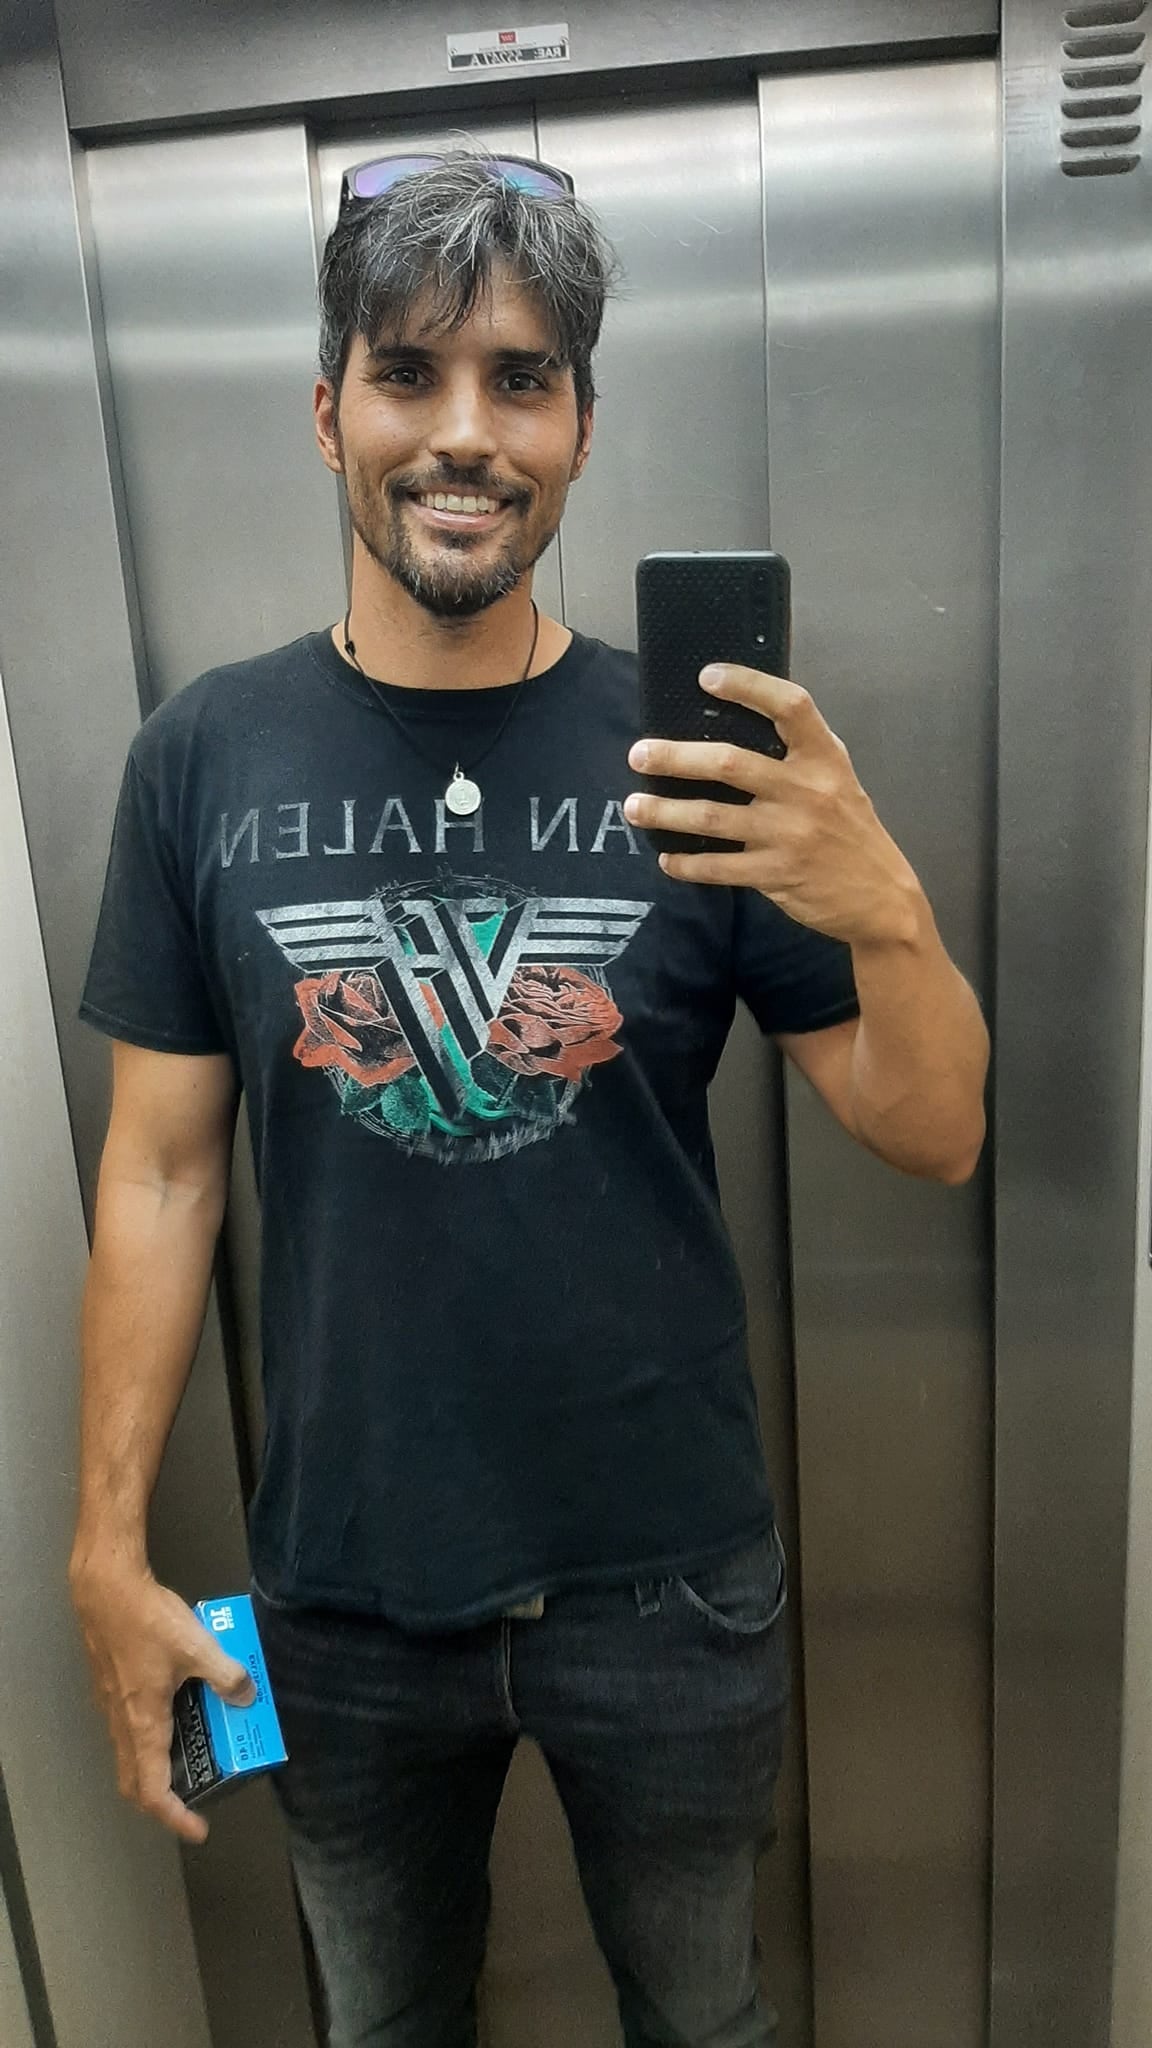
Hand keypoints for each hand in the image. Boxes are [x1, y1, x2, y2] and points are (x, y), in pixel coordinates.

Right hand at [69, 1558, 255, 1843]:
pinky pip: (130, 1728)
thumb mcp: (198, 1647)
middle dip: (163, 1799)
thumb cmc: (147, 1622)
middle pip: (134, 1781)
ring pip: (131, 1754)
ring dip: (157, 1766)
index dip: (174, 1817)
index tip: (197, 1828)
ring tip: (195, 1753)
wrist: (106, 1589)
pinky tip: (179, 1707)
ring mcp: (113, 1706)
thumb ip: (226, 1674)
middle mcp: (123, 1723)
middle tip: (194, 1797)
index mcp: (143, 1724)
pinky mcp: (112, 1686)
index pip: (151, 1791)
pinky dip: (152, 1737)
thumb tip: (248, 1696)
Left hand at [624, 663, 922, 945]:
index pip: (791, 707)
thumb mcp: (837, 779)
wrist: (883, 896)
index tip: (707, 677)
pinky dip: (686, 864)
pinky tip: (667, 859)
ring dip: (665, 812)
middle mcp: (807, 790)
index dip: (749, 686)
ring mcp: (790, 834)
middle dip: (676, 758)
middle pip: (730, 764)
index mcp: (825, 758)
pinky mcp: (777, 874)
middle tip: (638, 754)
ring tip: (634, 807)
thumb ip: (797, 755)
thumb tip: (728, 729)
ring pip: (712, 817)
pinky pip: (718, 867)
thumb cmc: (849, 829)